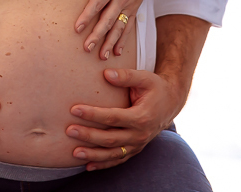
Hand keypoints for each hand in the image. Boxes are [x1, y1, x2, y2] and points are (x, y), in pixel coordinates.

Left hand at [65, 68, 181, 169]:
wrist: (171, 103)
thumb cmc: (155, 88)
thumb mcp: (144, 78)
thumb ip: (126, 76)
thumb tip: (106, 74)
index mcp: (141, 117)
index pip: (113, 117)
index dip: (93, 114)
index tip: (74, 109)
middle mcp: (140, 134)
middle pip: (110, 138)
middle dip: (88, 135)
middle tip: (69, 130)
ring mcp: (138, 144)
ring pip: (113, 153)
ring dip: (93, 154)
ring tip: (74, 153)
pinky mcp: (135, 149)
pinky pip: (118, 160)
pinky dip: (103, 164)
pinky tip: (88, 166)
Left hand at [74, 0, 181, 58]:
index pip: (98, 2)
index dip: (87, 16)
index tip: (77, 28)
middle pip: (108, 19)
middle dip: (97, 35)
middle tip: (86, 48)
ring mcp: (130, 5)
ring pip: (119, 27)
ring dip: (110, 42)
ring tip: (102, 56)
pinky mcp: (135, 9)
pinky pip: (129, 27)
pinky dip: (123, 40)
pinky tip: (117, 51)